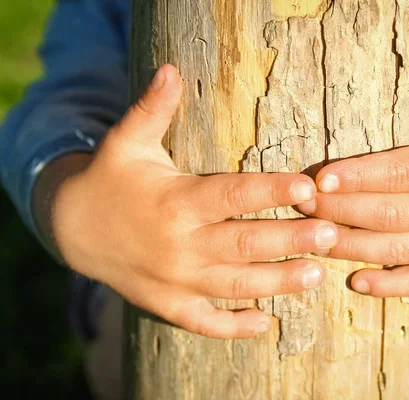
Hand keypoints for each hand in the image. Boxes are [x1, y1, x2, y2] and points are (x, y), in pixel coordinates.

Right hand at [50, 65, 337, 337]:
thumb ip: (152, 109)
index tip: (306, 187)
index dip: (270, 191)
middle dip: (290, 240)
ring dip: (278, 282)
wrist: (72, 229)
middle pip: (244, 243)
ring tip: (317, 275)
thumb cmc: (112, 179)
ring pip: (235, 285)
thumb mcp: (126, 141)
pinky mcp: (168, 304)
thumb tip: (170, 68)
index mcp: (176, 201)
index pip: (232, 195)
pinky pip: (204, 323)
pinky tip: (265, 323)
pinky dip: (234, 327)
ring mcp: (174, 280)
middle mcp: (179, 244)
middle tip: (331, 234)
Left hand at [298, 34, 408, 297]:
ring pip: (397, 249)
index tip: (322, 177)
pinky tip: (356, 282)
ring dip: (351, 246)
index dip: (360, 176)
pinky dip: (389, 285)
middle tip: (300, 204)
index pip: (401, 173)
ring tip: (312, 239)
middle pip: (388, 213)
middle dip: (340, 210)